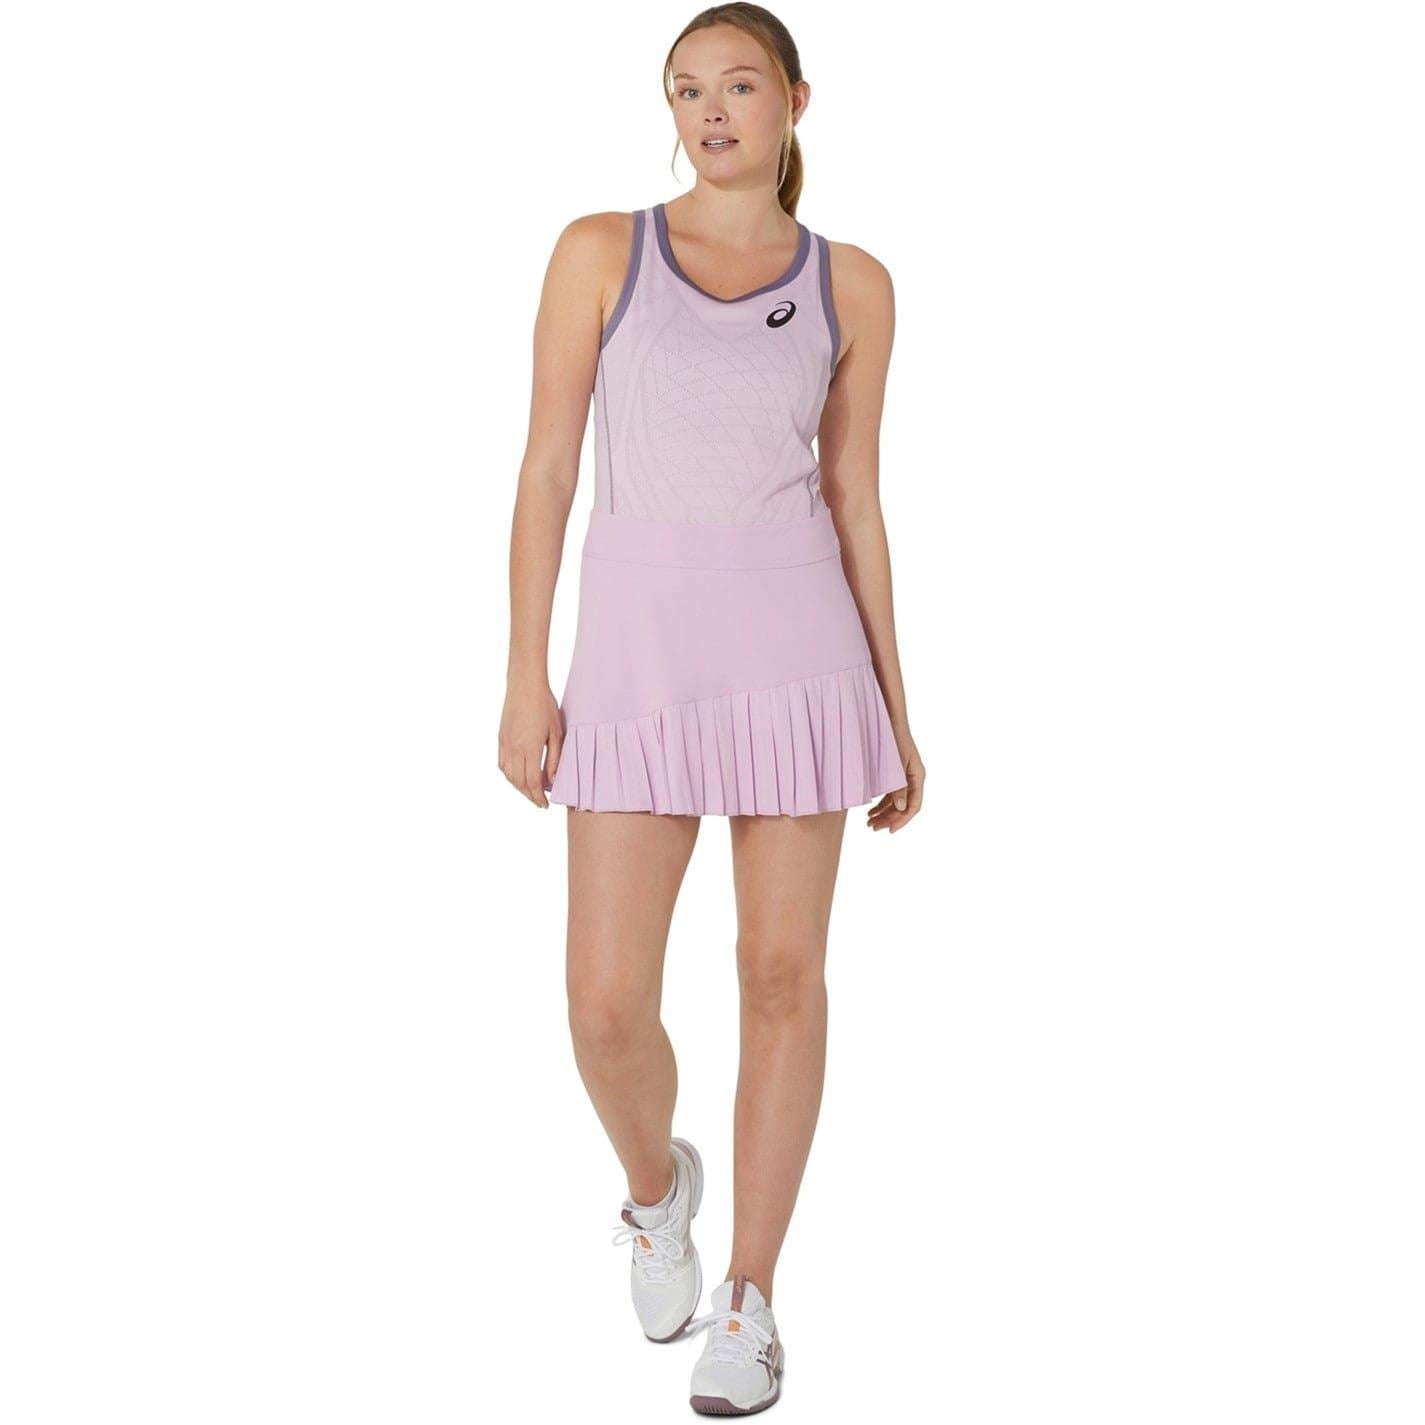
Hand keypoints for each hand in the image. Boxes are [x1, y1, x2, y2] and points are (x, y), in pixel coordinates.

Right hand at [499, 679, 563, 808]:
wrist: (524, 685)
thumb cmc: (544, 706)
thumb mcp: (556, 733)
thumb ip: (554, 758)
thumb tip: (552, 780)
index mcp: (529, 749)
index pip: (532, 782)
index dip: (538, 797)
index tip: (544, 805)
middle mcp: (514, 749)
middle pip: (519, 782)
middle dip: (529, 796)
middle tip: (539, 802)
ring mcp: (505, 744)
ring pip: (508, 775)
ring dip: (518, 787)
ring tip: (530, 791)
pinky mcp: (500, 738)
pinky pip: (502, 764)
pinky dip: (509, 775)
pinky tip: (517, 776)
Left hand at [866, 735, 922, 833]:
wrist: (888, 719)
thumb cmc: (892, 738)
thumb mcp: (894, 764)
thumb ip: (898, 787)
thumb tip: (901, 808)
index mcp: (917, 776)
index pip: (914, 806)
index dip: (902, 820)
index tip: (890, 830)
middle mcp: (913, 778)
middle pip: (904, 806)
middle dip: (889, 819)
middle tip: (873, 827)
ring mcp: (905, 776)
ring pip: (896, 802)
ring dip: (884, 813)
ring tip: (869, 822)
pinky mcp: (895, 773)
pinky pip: (891, 794)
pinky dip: (881, 804)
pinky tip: (870, 810)